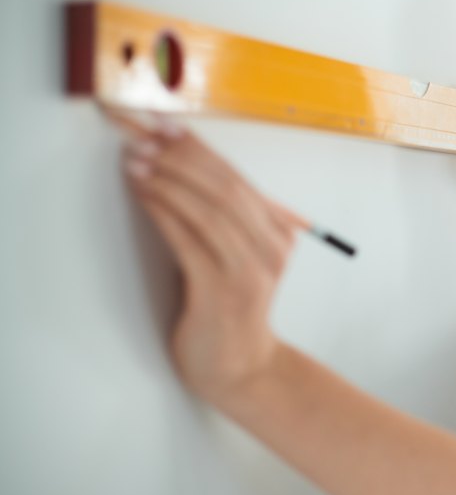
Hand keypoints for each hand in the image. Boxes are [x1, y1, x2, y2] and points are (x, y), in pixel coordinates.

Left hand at [103, 104, 303, 403]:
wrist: (238, 367)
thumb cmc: (229, 308)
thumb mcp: (239, 257)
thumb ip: (228, 220)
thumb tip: (183, 165)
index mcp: (279, 234)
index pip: (238, 180)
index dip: (200, 150)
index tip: (167, 127)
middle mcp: (271, 249)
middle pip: (224, 190)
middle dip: (180, 160)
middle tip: (144, 142)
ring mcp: (250, 271)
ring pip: (208, 211)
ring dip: (168, 182)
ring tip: (138, 164)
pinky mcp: (222, 291)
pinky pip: (189, 241)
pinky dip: (164, 213)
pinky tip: (144, 196)